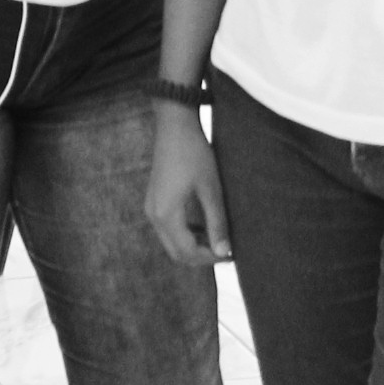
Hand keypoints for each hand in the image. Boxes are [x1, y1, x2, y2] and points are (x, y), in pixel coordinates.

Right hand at [143, 105, 231, 265]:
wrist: (174, 126)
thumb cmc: (195, 155)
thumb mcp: (211, 189)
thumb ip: (217, 223)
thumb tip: (225, 251)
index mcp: (166, 214)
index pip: (187, 252)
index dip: (210, 258)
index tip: (232, 254)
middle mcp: (153, 215)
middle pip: (176, 252)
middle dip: (201, 256)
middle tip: (226, 250)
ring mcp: (151, 208)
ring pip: (171, 242)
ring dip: (194, 245)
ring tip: (219, 237)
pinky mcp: (154, 200)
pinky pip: (168, 229)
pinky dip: (186, 233)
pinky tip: (205, 224)